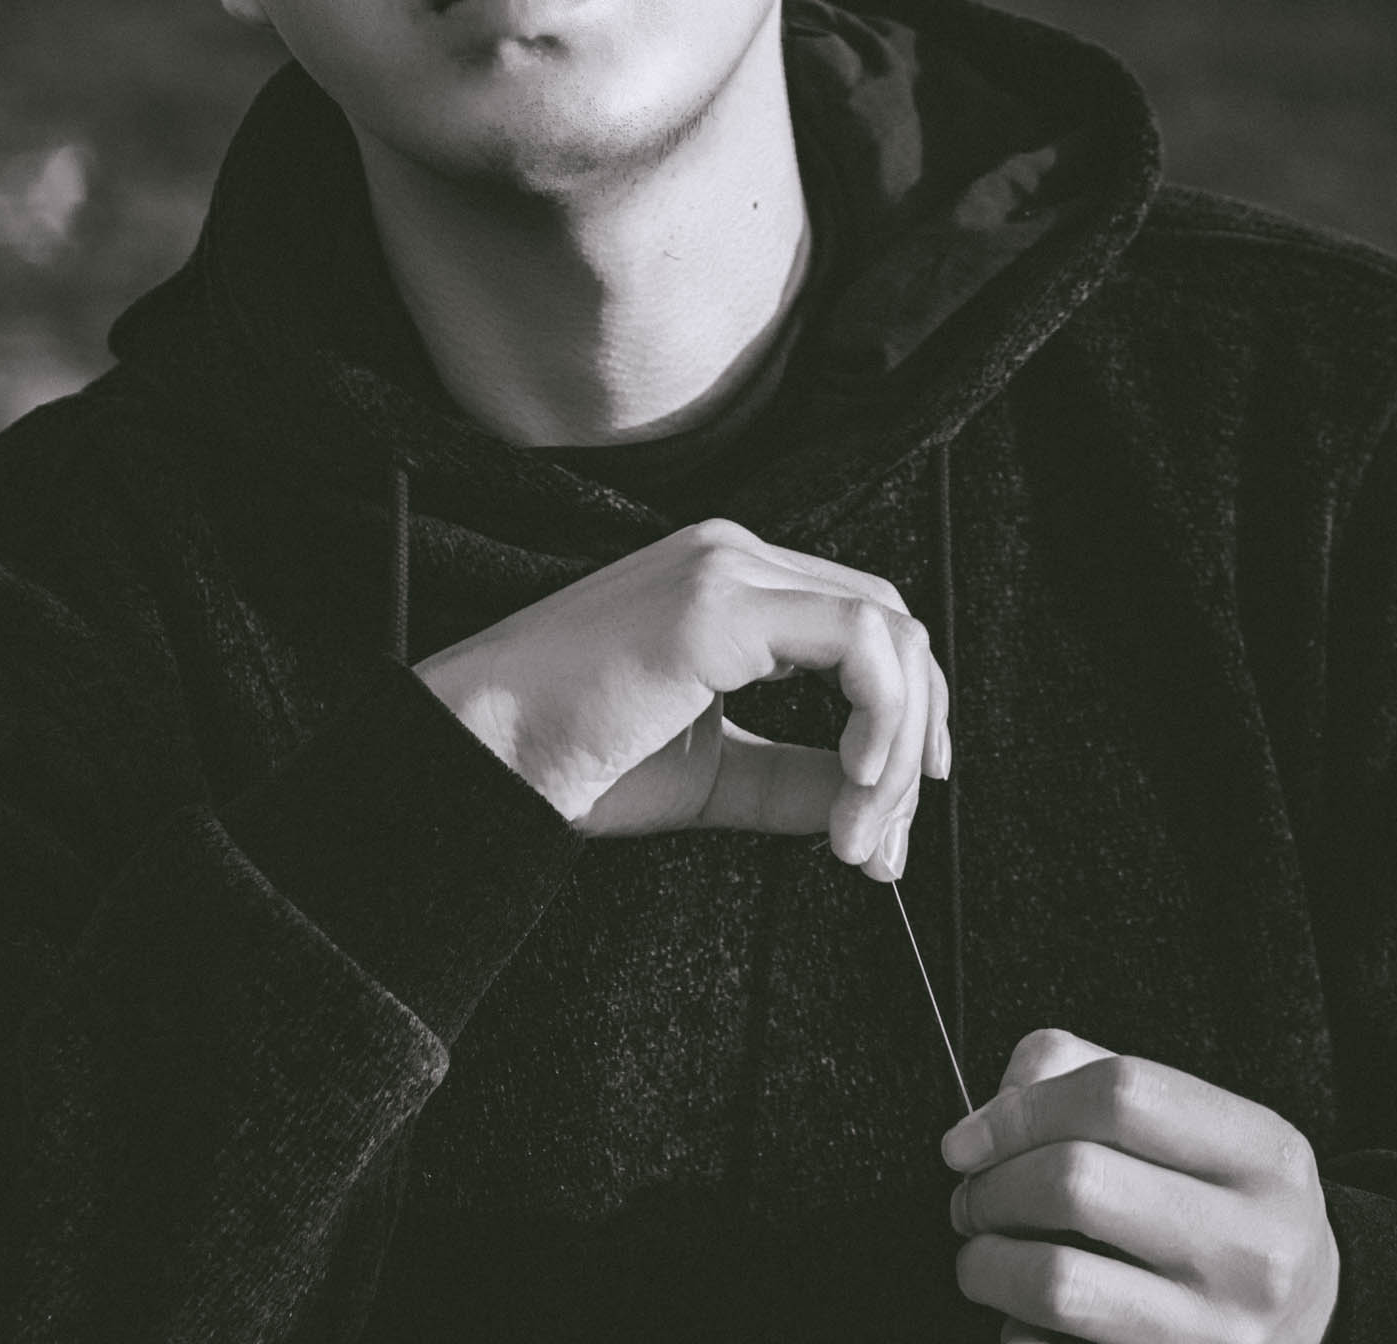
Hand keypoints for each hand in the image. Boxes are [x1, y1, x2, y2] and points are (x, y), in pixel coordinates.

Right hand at [413, 518, 948, 877]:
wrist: (483, 759)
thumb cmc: (570, 761)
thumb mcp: (713, 770)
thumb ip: (795, 774)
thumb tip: (873, 800)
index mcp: (729, 583)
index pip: (861, 625)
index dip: (903, 711)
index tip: (896, 800)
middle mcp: (732, 556)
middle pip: (891, 625)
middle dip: (913, 738)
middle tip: (888, 841)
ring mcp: (725, 569)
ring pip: (887, 634)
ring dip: (896, 746)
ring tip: (859, 835)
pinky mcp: (716, 605)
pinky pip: (857, 644)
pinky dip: (879, 718)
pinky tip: (852, 785)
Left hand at [942, 1030, 1338, 1343]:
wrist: (1312, 1315)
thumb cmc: (1229, 1207)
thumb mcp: (1202, 1128)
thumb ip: (1092, 1077)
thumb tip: (999, 1107)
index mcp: (1264, 1156)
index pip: (1120, 1094)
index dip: (1021, 1109)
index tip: (969, 1138)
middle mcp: (1254, 1247)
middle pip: (1076, 1182)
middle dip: (992, 1188)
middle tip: (974, 1199)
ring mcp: (1222, 1331)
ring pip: (1058, 1284)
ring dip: (987, 1265)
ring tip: (984, 1256)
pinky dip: (1020, 1333)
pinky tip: (1032, 1318)